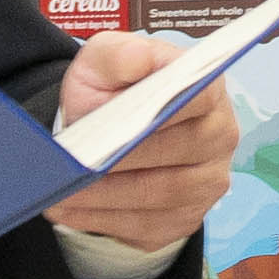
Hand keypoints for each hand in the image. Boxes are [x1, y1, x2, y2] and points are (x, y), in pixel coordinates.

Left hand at [44, 33, 237, 257]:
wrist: (110, 132)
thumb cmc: (114, 93)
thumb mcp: (103, 63)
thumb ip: (117, 53)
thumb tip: (136, 58)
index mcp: (207, 90)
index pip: (199, 96)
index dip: (163, 109)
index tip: (119, 119)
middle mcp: (218, 138)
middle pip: (174, 153)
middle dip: (119, 160)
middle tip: (73, 164)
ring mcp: (206, 184)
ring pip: (158, 195)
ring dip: (105, 197)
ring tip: (61, 191)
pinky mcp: (185, 219)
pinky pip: (146, 225)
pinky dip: (103, 220)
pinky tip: (70, 210)